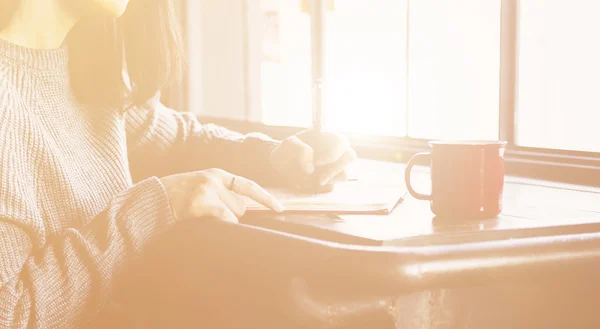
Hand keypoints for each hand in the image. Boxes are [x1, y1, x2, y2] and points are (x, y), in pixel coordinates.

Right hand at [160, 169, 283, 222]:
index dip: (265, 197)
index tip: (280, 208)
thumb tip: (244, 209)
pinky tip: (206, 222)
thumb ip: (222, 193)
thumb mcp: (202, 187)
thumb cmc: (178, 196)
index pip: (248, 186)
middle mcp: (215, 179)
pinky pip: (224, 218)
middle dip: (232, 214)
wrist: (154, 198)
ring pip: (234, 214)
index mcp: (217, 175)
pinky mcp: (200, 202)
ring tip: (202, 215)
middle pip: (242, 206)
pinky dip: (222, 224)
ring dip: (224, 220)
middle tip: (210, 214)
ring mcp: (208, 190)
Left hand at [269, 129, 356, 188]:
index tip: (318, 161)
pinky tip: (313, 183)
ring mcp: (333, 167)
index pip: (342, 142)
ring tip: (316, 180)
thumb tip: (311, 165)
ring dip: (331, 178)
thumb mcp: (288, 145)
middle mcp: (335, 152)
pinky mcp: (329, 181)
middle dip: (337, 167)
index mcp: (328, 138)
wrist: (280, 168)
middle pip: (350, 157)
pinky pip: (333, 186)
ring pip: (344, 174)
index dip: (334, 152)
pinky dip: (324, 186)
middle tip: (321, 176)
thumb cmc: (286, 152)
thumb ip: (299, 148)